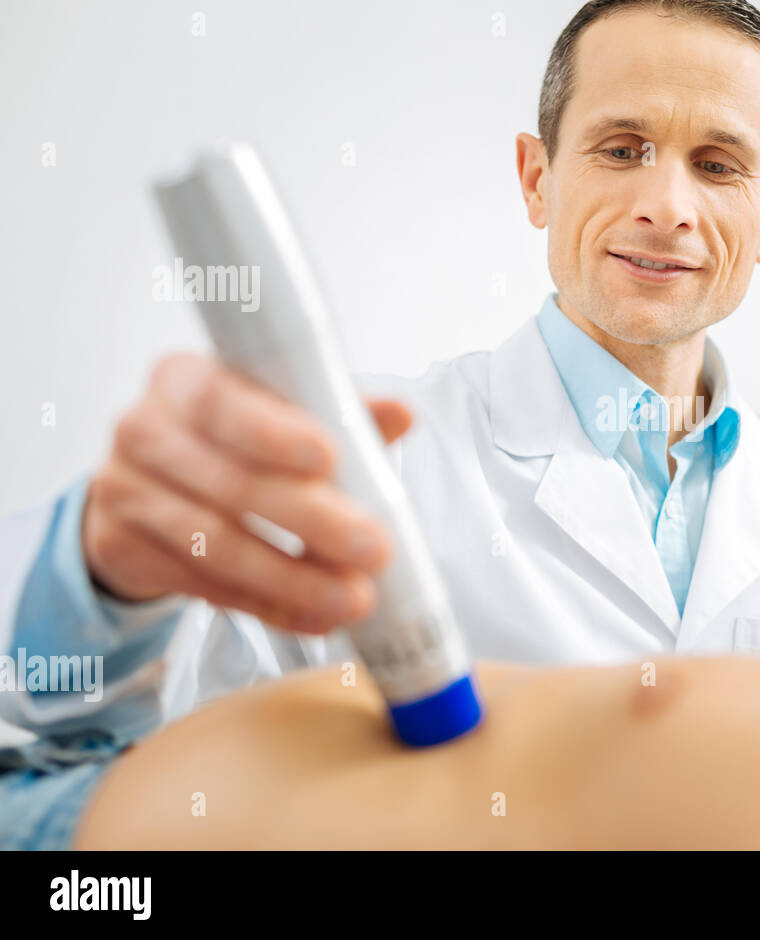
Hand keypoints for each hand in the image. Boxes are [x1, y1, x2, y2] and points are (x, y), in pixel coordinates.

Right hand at [82, 352, 413, 633]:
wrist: (150, 489)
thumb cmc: (234, 440)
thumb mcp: (283, 414)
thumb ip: (340, 411)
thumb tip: (401, 414)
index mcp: (186, 379)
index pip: (223, 401)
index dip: (274, 434)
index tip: (329, 460)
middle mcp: (145, 429)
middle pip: (231, 483)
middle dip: (311, 520)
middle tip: (374, 547)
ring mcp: (125, 491)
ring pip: (216, 544)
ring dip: (294, 578)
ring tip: (354, 596)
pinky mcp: (122, 548)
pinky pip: (204, 586)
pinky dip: (268, 606)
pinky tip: (316, 616)